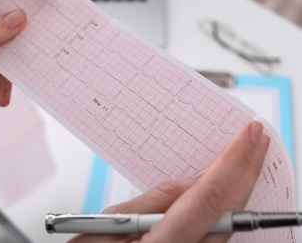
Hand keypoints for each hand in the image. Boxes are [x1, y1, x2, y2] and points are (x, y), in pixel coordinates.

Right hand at [70, 120, 269, 242]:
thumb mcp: (110, 225)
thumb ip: (153, 203)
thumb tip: (190, 183)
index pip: (208, 197)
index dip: (232, 162)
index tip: (247, 136)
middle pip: (228, 212)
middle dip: (248, 171)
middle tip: (257, 141)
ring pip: (228, 223)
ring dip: (240, 187)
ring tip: (247, 158)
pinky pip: (218, 230)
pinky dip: (226, 205)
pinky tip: (228, 188)